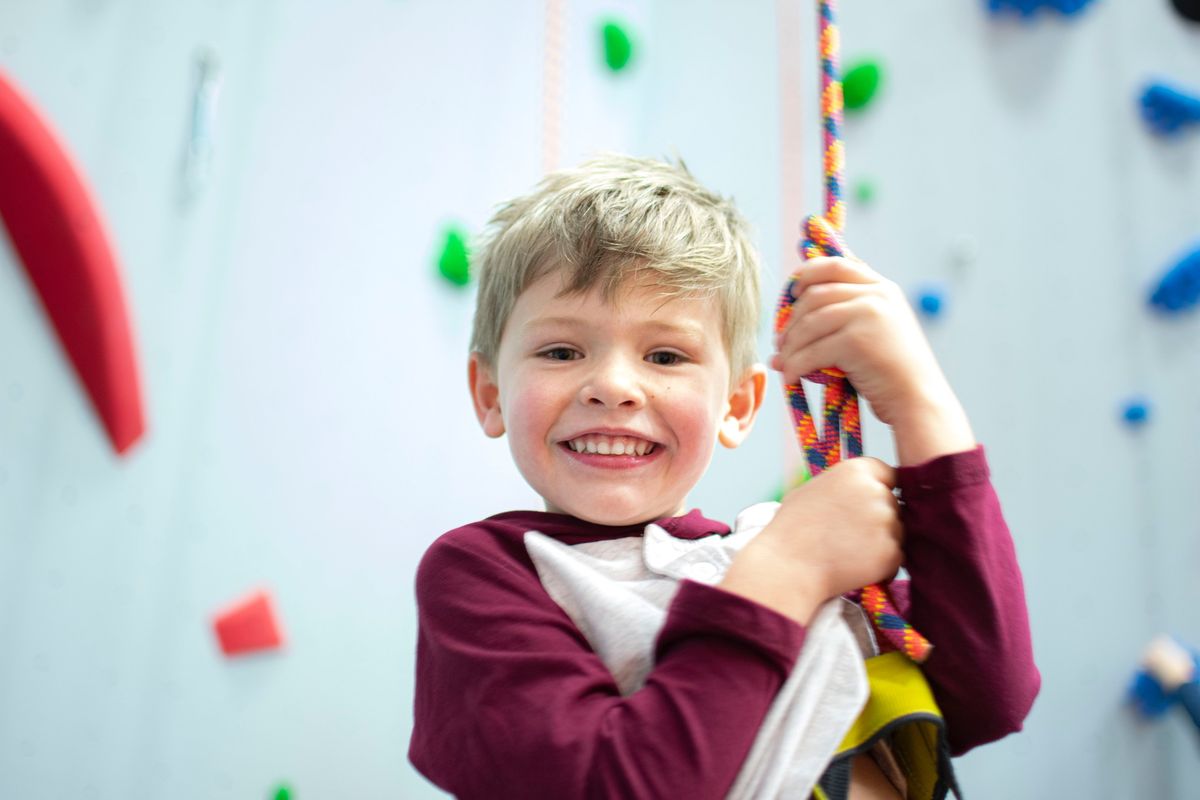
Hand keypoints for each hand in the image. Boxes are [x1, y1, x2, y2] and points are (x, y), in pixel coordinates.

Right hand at [720, 458, 901, 623]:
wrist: (788, 566)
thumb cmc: (792, 529)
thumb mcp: (811, 489)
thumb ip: (843, 484)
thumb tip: (860, 487)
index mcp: (856, 471)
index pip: (888, 474)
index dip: (880, 489)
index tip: (868, 504)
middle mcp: (876, 492)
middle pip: (893, 504)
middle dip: (879, 519)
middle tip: (850, 534)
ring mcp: (886, 523)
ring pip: (897, 532)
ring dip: (881, 542)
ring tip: (848, 552)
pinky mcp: (891, 552)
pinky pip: (896, 558)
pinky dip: (882, 565)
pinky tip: (854, 567)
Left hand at [770, 256, 974, 464]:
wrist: (918, 400)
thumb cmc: (893, 371)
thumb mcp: (878, 329)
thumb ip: (850, 312)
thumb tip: (793, 311)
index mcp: (882, 288)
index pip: (835, 265)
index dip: (806, 274)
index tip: (791, 294)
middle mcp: (877, 295)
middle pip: (816, 294)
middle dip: (791, 319)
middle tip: (781, 342)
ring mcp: (868, 315)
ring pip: (810, 322)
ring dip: (790, 345)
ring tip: (783, 361)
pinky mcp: (856, 341)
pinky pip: (812, 350)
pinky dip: (796, 365)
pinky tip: (791, 376)